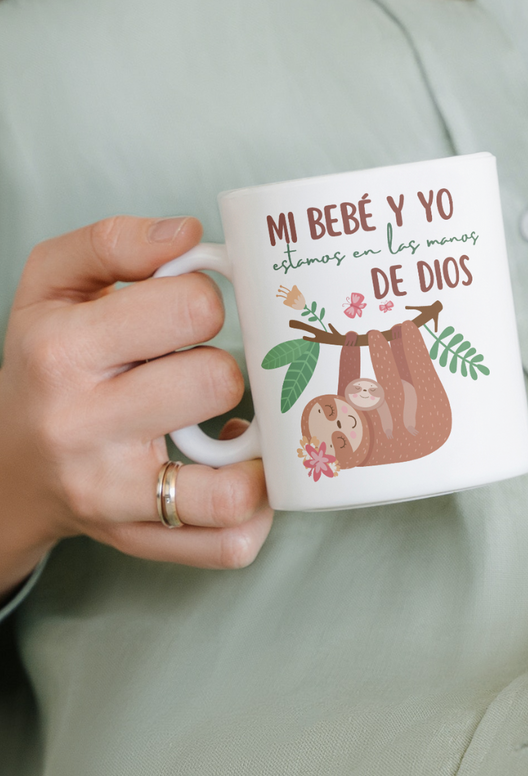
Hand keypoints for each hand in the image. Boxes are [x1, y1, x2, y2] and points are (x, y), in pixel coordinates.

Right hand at [0, 216, 272, 595]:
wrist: (8, 466)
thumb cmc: (50, 363)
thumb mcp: (53, 285)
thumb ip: (114, 241)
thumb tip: (187, 233)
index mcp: (61, 351)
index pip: (190, 307)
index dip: (208, 301)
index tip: (190, 316)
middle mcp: (81, 427)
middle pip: (218, 382)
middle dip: (227, 368)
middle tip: (203, 370)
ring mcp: (114, 495)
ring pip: (234, 485)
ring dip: (255, 450)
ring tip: (236, 425)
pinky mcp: (141, 540)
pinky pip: (229, 543)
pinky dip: (256, 513)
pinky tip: (242, 474)